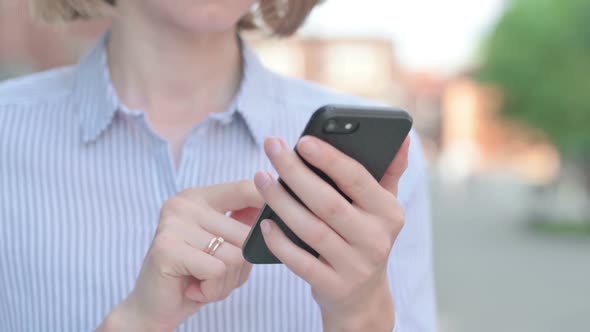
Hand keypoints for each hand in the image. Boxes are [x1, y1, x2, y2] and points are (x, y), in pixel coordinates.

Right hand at [99, 181, 263, 331]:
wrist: (155, 309)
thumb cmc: (196, 276)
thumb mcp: (226, 246)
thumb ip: (245, 226)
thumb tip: (276, 210)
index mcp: (200, 197)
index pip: (244, 188)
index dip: (269, 201)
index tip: (280, 216)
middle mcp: (184, 204)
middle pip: (246, 233)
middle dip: (241, 267)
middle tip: (214, 276)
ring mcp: (173, 223)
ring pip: (235, 255)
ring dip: (226, 282)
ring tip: (202, 283)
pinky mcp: (167, 248)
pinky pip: (217, 270)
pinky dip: (212, 290)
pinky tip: (193, 289)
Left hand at [254, 136, 409, 331]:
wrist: (363, 297)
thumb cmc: (366, 237)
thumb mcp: (383, 208)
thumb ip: (389, 173)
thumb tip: (402, 140)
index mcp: (388, 213)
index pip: (358, 180)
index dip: (330, 159)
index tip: (303, 140)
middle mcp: (375, 240)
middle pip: (328, 203)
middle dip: (296, 173)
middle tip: (272, 147)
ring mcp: (354, 266)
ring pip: (311, 230)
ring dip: (281, 202)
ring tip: (261, 178)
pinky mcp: (333, 287)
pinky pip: (300, 262)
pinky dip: (280, 243)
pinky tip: (264, 224)